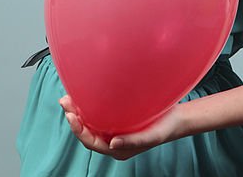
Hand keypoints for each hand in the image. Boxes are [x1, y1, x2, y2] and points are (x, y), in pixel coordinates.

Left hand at [60, 96, 185, 159]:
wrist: (177, 118)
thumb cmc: (165, 128)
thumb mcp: (151, 136)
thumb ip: (132, 141)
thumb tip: (112, 143)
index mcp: (117, 148)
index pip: (92, 142)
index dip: (79, 131)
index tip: (72, 116)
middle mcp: (112, 139)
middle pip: (87, 131)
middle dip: (74, 118)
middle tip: (65, 101)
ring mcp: (114, 128)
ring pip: (91, 121)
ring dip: (79, 110)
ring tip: (69, 97)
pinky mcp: (118, 116)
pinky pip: (100, 113)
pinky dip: (90, 104)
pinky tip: (85, 94)